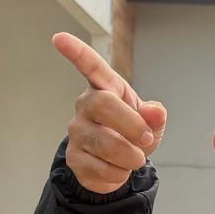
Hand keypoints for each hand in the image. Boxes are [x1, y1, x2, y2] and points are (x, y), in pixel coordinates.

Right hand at [52, 32, 167, 194]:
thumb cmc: (134, 131)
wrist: (121, 163)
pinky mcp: (74, 158)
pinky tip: (119, 169)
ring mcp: (77, 132)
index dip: (76, 52)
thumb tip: (155, 111)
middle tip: (147, 140)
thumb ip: (155, 114)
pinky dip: (118, 175)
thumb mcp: (152, 121)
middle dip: (131, 125)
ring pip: (102, 143)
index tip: (59, 38)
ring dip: (128, 156)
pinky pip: (98, 169)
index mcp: (105, 88)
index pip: (90, 66)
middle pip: (102, 105)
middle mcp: (85, 106)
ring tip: (136, 158)